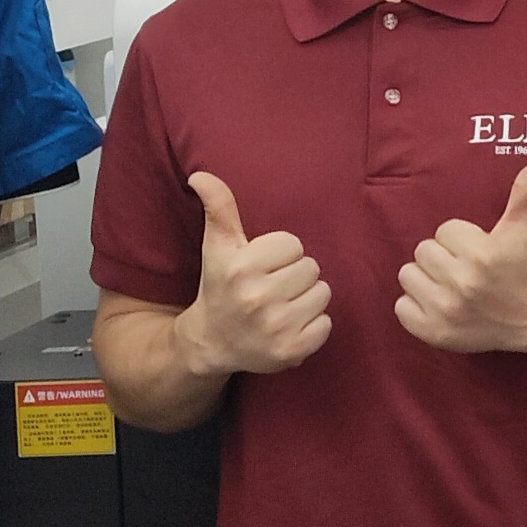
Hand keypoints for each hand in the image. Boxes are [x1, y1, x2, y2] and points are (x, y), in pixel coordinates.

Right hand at [180, 174, 330, 376]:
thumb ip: (218, 207)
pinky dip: (313, 325)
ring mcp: (276, 328)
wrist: (211, 343)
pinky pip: (326, 324)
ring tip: (282, 305)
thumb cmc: (220, 286)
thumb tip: (199, 175)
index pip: (293, 244)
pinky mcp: (292, 351)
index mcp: (241, 268)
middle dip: (294, 275)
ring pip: (322, 293)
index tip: (262, 267)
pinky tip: (290, 326)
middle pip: (311, 268)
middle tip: (272, 288)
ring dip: (307, 298)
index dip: (280, 254)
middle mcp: (257, 299)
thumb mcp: (218, 247)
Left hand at [397, 158, 526, 356]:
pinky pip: (401, 306)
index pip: (444, 231)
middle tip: (465, 269)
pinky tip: (440, 304)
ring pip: (408, 275)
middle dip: (443, 257)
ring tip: (451, 285)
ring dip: (426, 278)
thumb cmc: (526, 267)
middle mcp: (463, 284)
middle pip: (423, 251)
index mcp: (483, 255)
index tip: (480, 252)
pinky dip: (415, 305)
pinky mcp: (434, 332)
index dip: (461, 239)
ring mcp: (446, 311)